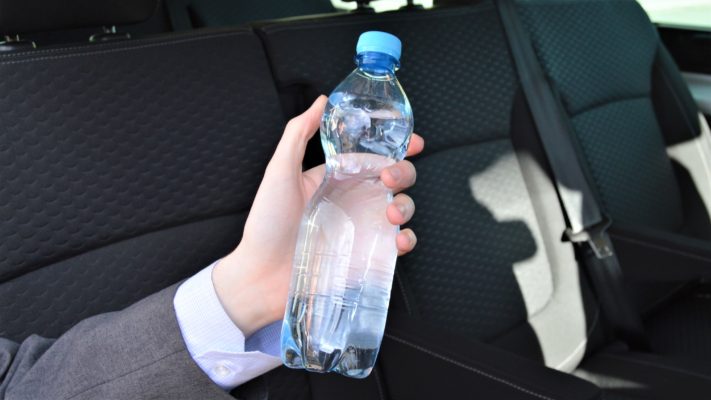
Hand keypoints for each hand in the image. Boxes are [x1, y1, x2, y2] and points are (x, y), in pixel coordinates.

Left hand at [213, 95, 423, 335]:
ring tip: (390, 212)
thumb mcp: (279, 172)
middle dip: (403, 173)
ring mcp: (361, 229)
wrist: (260, 277)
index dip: (397, 146)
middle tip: (391, 178)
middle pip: (394, 179)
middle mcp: (351, 201)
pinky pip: (396, 245)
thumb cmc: (266, 224)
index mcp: (334, 178)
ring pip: (401, 209)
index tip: (414, 140)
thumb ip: (298, 133)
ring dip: (406, 206)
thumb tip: (321, 101)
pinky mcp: (365, 256)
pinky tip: (398, 240)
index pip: (372, 156)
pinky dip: (406, 240)